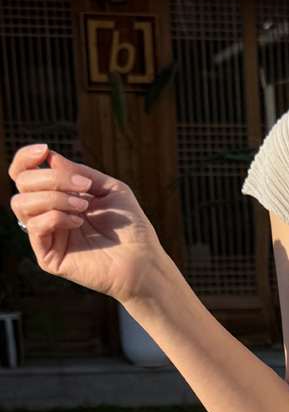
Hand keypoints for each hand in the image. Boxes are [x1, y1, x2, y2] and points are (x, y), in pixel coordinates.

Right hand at [7, 143, 167, 305]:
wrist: (143, 261)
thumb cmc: (131, 227)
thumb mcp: (110, 188)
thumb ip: (80, 172)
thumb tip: (50, 158)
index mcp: (59, 198)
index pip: (25, 174)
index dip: (26, 158)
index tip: (44, 150)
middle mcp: (48, 215)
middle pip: (23, 184)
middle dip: (51, 179)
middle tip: (83, 188)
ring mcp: (47, 237)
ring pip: (22, 204)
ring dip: (53, 197)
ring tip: (84, 206)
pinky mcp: (49, 257)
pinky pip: (34, 227)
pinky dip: (55, 217)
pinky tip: (79, 222)